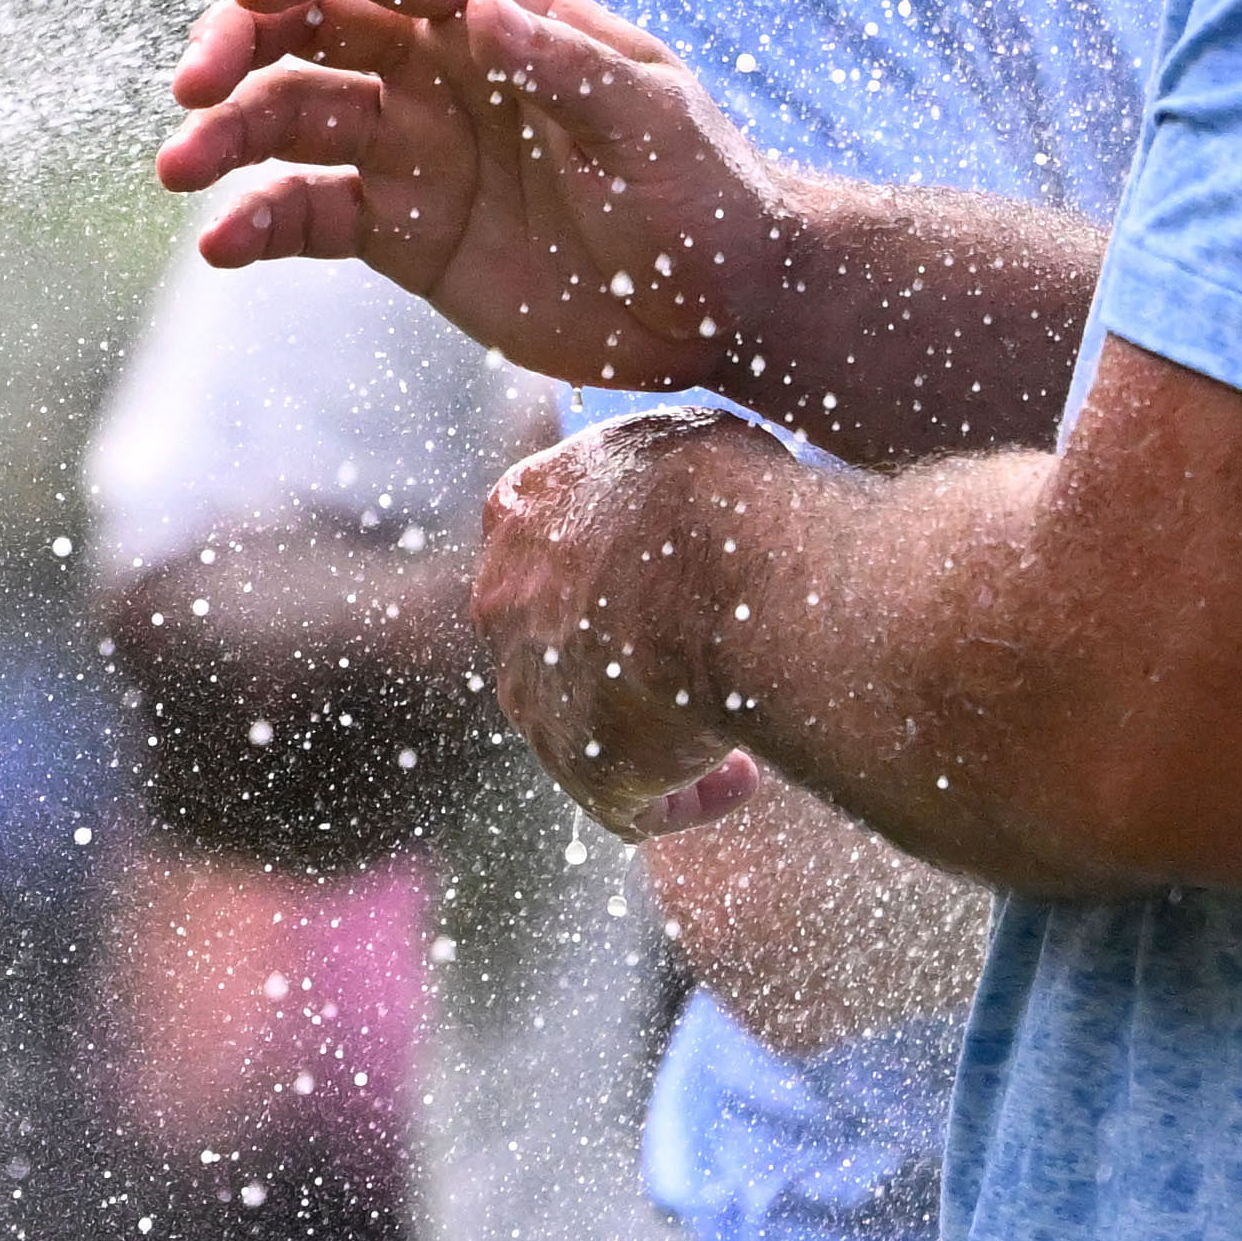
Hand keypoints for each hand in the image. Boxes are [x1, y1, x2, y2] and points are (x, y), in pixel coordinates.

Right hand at [155, 0, 792, 391]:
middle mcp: (441, 70)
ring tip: (180, 171)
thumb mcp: (652, 122)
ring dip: (226, 135)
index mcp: (501, 16)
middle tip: (190, 89)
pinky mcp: (401, 232)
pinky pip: (307, 214)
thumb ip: (565, 65)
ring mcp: (413, 150)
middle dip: (238, 44)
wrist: (723, 308)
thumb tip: (477, 6)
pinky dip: (255, 222)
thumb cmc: (709, 194)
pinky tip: (223, 242)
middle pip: (309, 27)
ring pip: (290, 118)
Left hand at [470, 412, 787, 840]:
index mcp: (520, 510)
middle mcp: (501, 601)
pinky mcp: (575, 766)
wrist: (708, 568)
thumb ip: (665, 477)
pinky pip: (633, 798)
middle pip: (558, 635)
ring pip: (589, 720)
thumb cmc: (714, 489)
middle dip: (623, 651)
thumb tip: (699, 489)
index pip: (557, 545)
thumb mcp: (681, 442)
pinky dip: (688, 794)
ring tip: (731, 733)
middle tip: (698, 660)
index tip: (680, 585)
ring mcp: (527, 689)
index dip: (621, 569)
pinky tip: (740, 778)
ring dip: (654, 729)